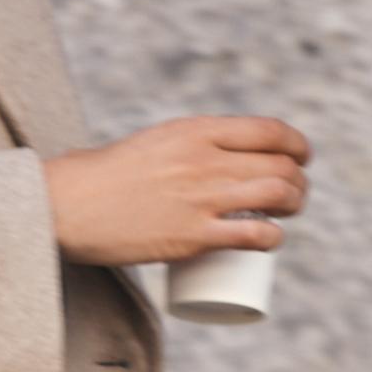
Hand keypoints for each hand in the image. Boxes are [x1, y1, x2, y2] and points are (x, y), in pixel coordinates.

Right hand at [43, 118, 309, 270]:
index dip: (298, 146)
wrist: (69, 205)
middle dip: (299, 181)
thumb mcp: (155, 142)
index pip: (270, 131)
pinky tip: (272, 241)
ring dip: (295, 206)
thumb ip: (185, 146)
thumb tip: (212, 160)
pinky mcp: (193, 236)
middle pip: (280, 166)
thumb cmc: (106, 176)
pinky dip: (273, 239)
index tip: (302, 158)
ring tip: (288, 215)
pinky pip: (252, 235)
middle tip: (295, 196)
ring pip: (276, 196)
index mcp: (197, 130)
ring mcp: (201, 198)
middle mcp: (205, 159)